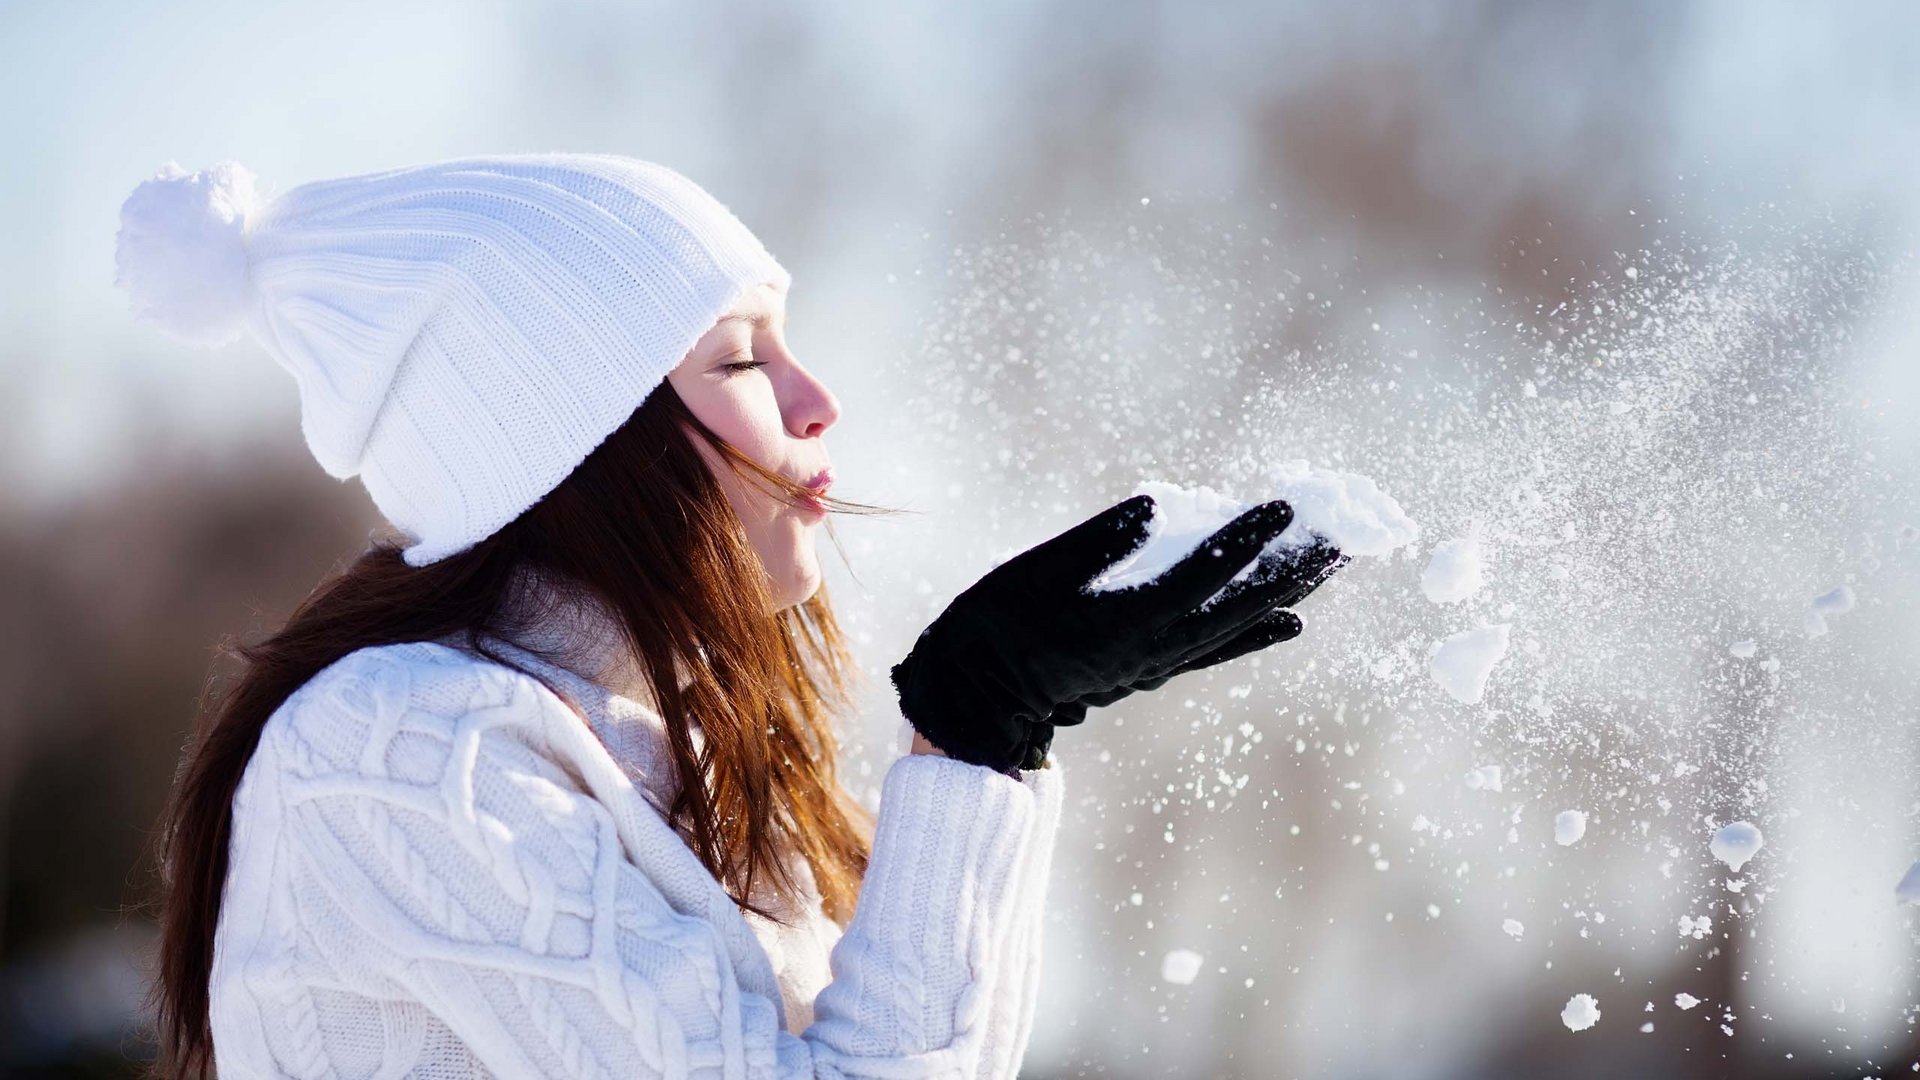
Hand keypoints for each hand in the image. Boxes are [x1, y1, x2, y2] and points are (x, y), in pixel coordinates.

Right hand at [890, 493, 1307, 772]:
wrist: (979, 693)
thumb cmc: (998, 621)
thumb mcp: (1035, 570)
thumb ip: (1096, 539)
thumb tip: (1154, 503)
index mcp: (1125, 620)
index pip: (1200, 574)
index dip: (1244, 538)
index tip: (1283, 505)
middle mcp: (1154, 648)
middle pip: (1239, 605)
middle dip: (1292, 567)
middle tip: (1343, 533)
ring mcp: (1157, 662)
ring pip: (1238, 626)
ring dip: (1288, 592)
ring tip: (1334, 562)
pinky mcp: (1152, 667)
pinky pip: (1219, 648)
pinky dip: (1259, 633)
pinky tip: (1294, 620)